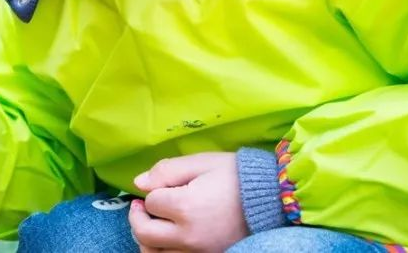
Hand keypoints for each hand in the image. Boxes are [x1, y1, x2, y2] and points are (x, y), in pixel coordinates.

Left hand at [129, 153, 247, 252]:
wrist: (270, 199)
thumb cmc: (235, 176)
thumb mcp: (201, 163)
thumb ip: (166, 171)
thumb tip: (138, 183)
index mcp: (185, 207)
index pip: (151, 202)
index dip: (153, 191)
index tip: (163, 186)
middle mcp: (188, 236)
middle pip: (144, 233)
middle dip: (138, 217)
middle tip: (141, 206)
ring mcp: (198, 252)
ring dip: (147, 239)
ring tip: (153, 224)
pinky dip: (164, 251)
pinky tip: (167, 239)